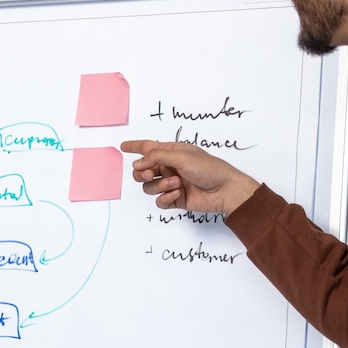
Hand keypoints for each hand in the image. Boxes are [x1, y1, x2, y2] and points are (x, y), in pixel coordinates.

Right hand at [120, 140, 259, 213]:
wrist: (224, 190)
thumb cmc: (209, 168)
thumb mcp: (181, 156)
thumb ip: (156, 157)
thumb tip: (137, 163)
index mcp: (171, 153)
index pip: (148, 148)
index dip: (135, 147)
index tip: (123, 146)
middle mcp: (169, 167)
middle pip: (142, 171)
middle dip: (142, 173)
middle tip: (150, 174)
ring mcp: (171, 184)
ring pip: (149, 187)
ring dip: (160, 186)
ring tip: (176, 184)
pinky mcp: (175, 199)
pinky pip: (159, 201)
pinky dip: (165, 197)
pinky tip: (177, 194)